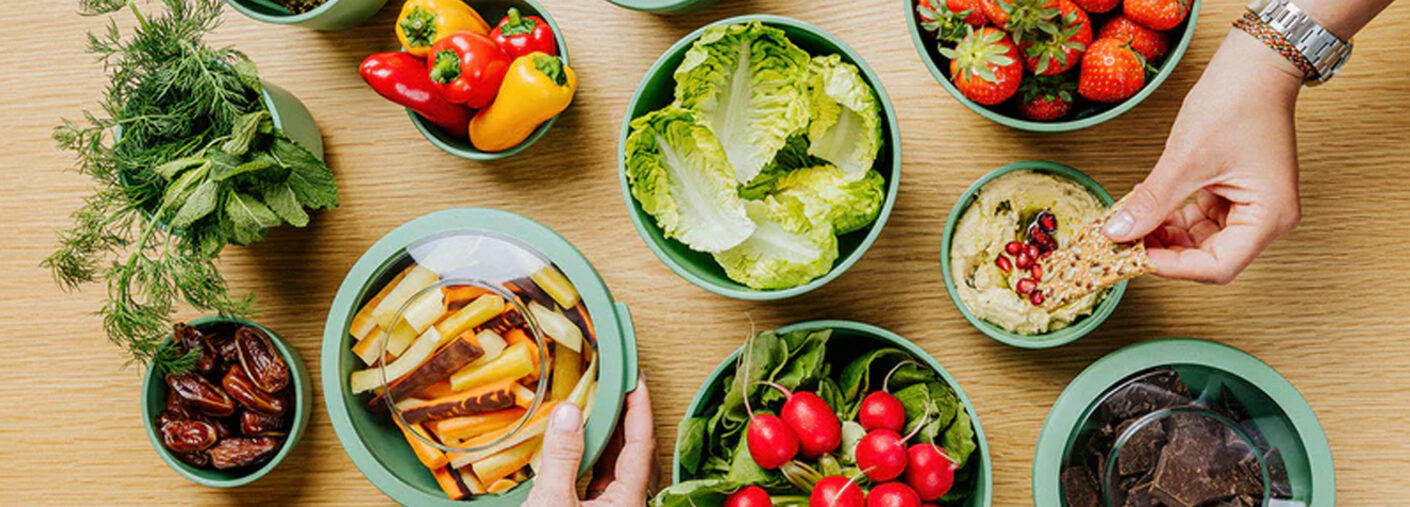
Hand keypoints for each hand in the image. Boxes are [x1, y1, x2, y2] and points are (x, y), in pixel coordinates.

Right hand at [523, 374, 657, 506]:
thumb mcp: (552, 501)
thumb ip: (562, 458)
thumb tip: (568, 414)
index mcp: (628, 502)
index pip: (642, 445)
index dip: (640, 408)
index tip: (635, 380)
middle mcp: (626, 505)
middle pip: (635, 452)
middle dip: (627, 416)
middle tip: (620, 386)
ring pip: (617, 465)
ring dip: (608, 434)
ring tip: (599, 404)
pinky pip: (601, 478)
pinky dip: (593, 455)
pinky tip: (580, 440)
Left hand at [1103, 30, 1303, 283]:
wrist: (1255, 64)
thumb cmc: (1236, 103)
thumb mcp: (1185, 160)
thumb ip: (1152, 202)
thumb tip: (1116, 233)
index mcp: (1268, 218)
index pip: (1217, 267)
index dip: (1173, 266)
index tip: (1134, 257)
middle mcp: (1266, 219)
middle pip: (1208, 255)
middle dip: (1163, 248)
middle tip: (1122, 240)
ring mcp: (1251, 205)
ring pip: (1200, 237)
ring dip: (1163, 230)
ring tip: (1127, 218)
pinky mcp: (1236, 192)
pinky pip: (1199, 215)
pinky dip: (1171, 212)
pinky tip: (1143, 201)